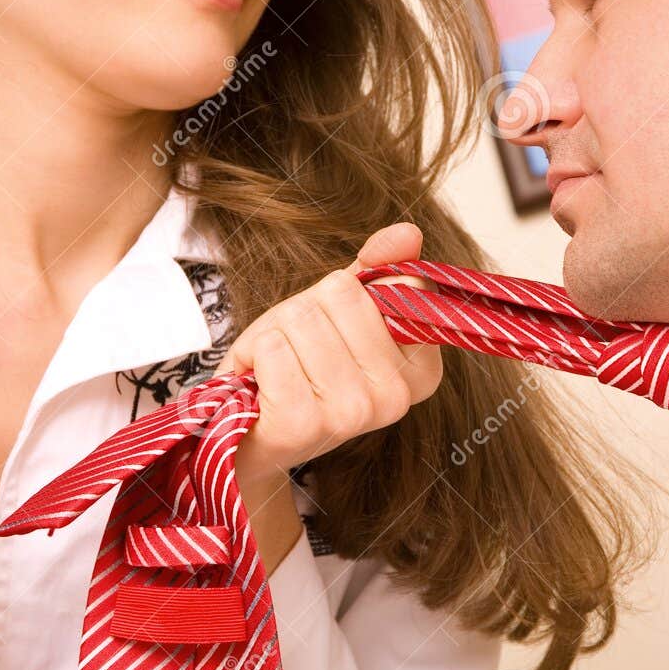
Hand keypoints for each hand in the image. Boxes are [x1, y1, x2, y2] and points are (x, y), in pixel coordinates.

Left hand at [212, 223, 443, 570]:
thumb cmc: (297, 370)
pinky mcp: (304, 424)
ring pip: (302, 318)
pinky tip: (260, 387)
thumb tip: (408, 232)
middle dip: (302, 312)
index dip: (347, 295)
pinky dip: (252, 356)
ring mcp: (353, 413)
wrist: (247, 437)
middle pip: (340, 294)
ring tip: (275, 370)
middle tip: (295, 353)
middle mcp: (396, 396)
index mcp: (421, 368)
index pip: (393, 285)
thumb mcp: (337, 313)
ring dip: (273, 335)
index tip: (333, 329)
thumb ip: (377, 271)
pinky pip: (272, 348)